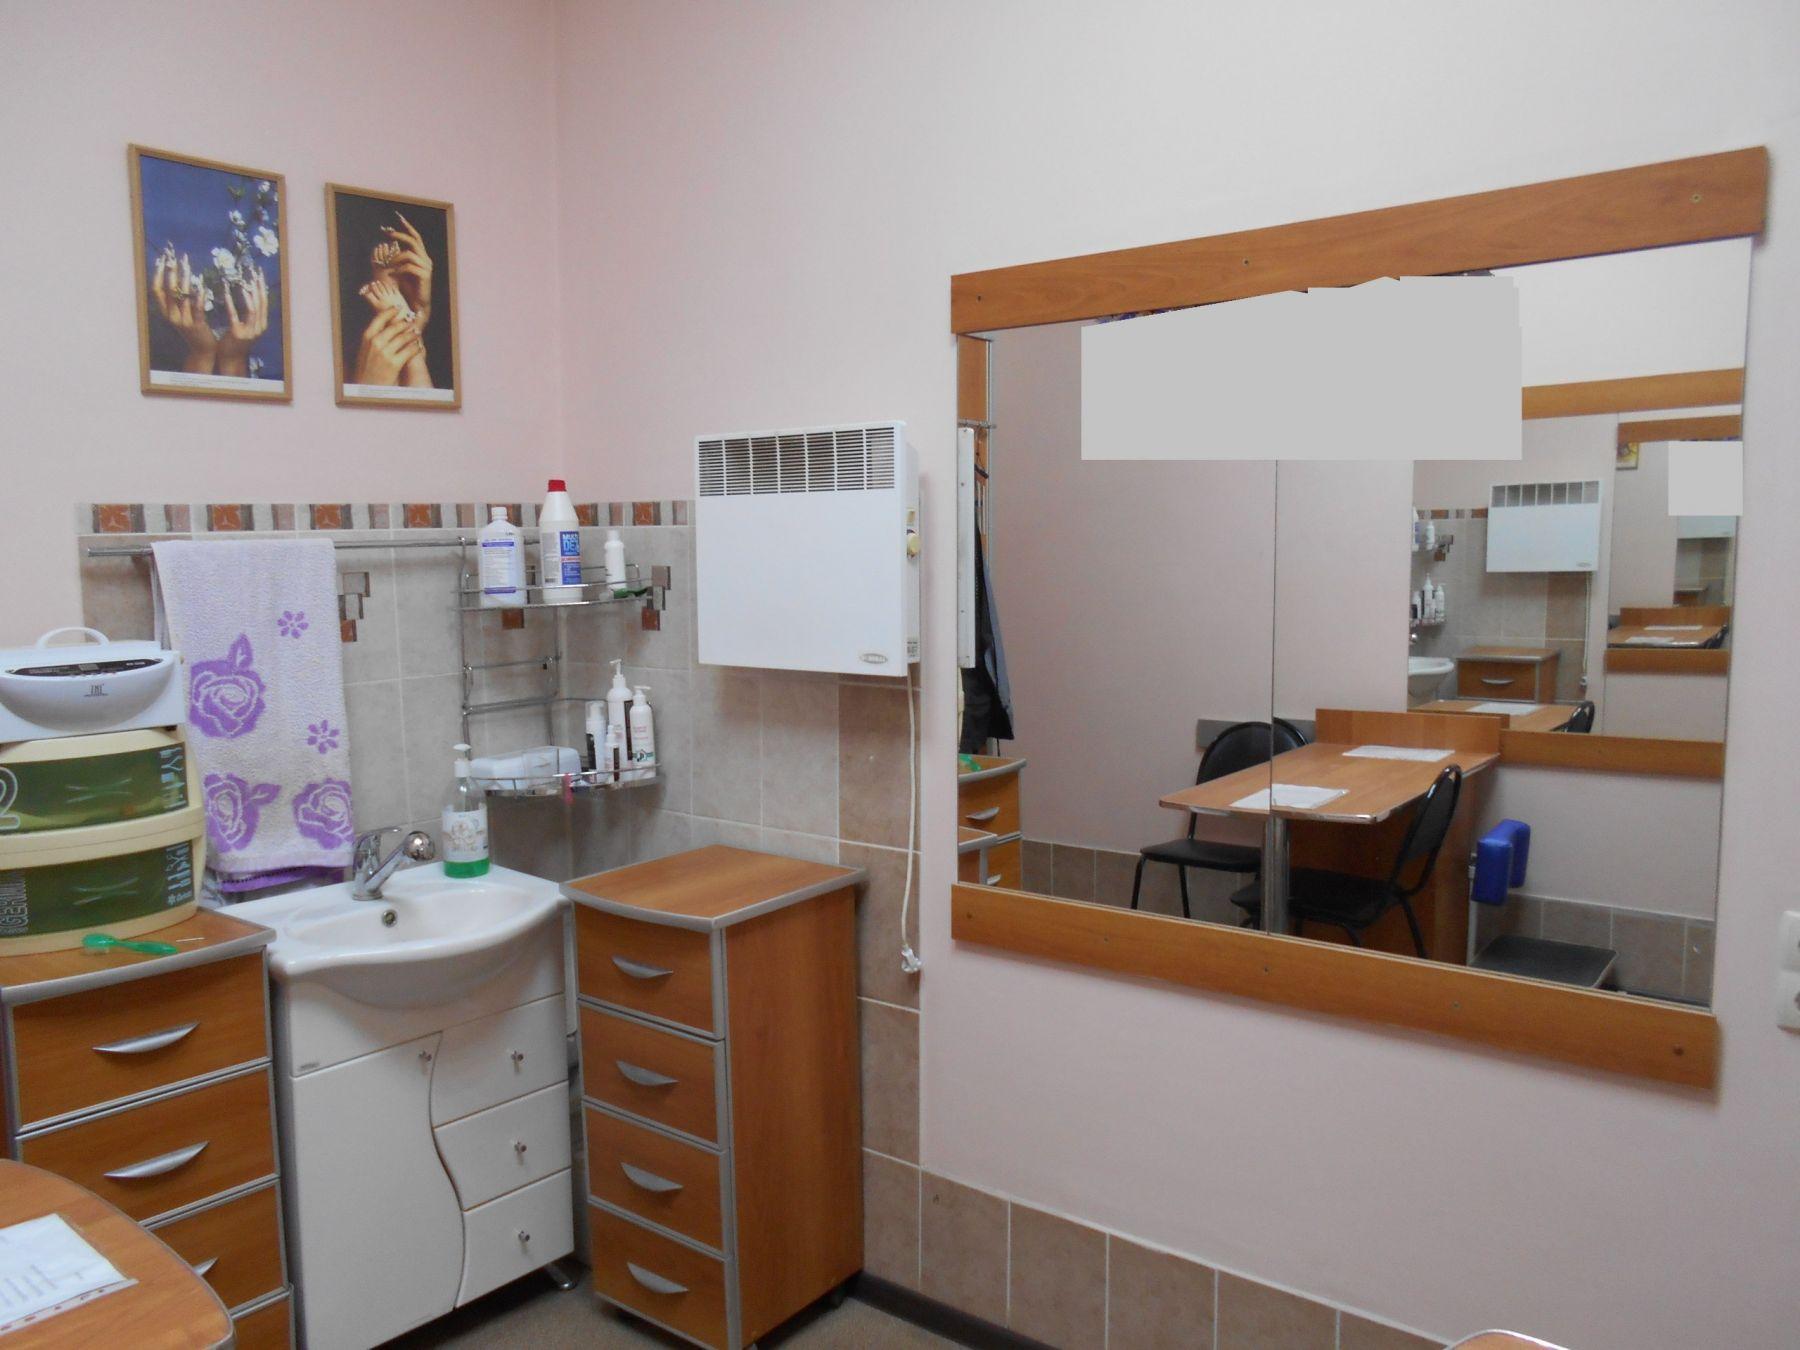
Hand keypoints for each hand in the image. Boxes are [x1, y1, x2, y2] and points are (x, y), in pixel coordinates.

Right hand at [150, 245, 215, 372]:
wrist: (203, 350)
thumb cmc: (193, 329)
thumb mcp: (181, 314)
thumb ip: (178, 301)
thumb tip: (177, 279)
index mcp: (165, 312)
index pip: (156, 290)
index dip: (157, 274)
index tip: (162, 260)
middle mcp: (171, 316)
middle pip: (168, 290)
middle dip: (171, 272)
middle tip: (175, 258)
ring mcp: (183, 321)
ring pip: (181, 297)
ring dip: (185, 279)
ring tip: (187, 266)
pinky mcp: (197, 325)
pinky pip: (197, 308)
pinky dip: (199, 296)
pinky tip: (202, 286)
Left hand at [215, 263, 269, 376]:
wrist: (230, 359)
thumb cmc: (235, 341)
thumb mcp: (247, 326)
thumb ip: (249, 314)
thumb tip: (249, 294)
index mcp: (261, 324)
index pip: (264, 302)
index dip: (262, 287)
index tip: (259, 274)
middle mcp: (259, 327)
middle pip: (261, 304)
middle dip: (258, 287)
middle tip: (254, 273)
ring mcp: (250, 332)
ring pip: (252, 309)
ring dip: (249, 294)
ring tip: (244, 281)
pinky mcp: (237, 334)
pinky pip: (235, 316)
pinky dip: (231, 304)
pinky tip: (227, 293)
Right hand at [360, 280, 431, 387]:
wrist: (366, 386)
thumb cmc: (367, 367)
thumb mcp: (365, 349)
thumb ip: (374, 337)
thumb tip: (386, 325)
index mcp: (367, 337)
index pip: (380, 318)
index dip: (391, 312)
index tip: (399, 308)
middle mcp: (376, 342)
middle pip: (395, 327)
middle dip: (406, 323)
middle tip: (412, 321)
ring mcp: (385, 353)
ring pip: (404, 337)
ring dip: (412, 334)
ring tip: (417, 332)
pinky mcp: (394, 363)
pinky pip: (409, 351)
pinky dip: (415, 347)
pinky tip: (418, 346)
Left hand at [378, 212, 432, 330]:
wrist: (418, 304)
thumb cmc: (409, 288)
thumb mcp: (401, 270)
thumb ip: (398, 258)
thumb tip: (388, 246)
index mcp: (422, 256)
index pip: (416, 237)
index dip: (407, 226)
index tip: (398, 217)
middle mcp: (426, 260)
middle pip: (414, 241)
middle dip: (400, 235)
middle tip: (388, 234)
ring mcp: (426, 267)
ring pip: (409, 254)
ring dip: (395, 258)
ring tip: (389, 265)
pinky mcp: (425, 275)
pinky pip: (409, 266)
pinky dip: (399, 269)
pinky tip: (394, 275)